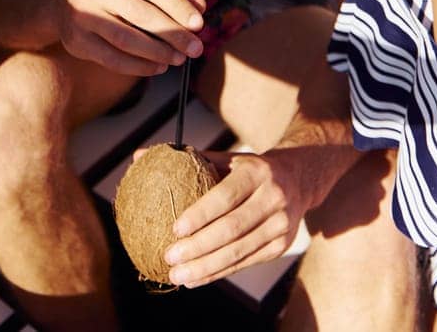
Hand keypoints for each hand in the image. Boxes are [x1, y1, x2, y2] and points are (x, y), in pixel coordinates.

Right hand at [53, 0, 203, 74]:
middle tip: (196, 48)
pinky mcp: (76, 40)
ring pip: (127, 39)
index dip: (179, 6)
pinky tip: (157, 67)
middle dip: (173, 34)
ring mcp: (81, 14)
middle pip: (142, 14)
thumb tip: (199, 6)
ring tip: (178, 59)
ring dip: (158, 52)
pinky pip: (113, 58)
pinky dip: (139, 66)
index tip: (199, 24)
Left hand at [161, 148, 313, 287]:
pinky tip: (195, 279)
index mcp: (256, 173)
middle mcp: (272, 199)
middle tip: (169, 257)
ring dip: (205, 267)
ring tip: (177, 275)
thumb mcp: (226, 157)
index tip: (174, 229)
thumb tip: (138, 156)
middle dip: (198, 247)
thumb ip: (186, 160)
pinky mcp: (280, 247)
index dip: (200, 214)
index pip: (225, 196)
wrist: (298, 180)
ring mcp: (280, 226)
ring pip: (239, 252)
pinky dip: (218, 273)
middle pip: (231, 229)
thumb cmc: (248, 169)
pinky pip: (245, 263)